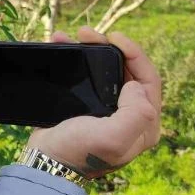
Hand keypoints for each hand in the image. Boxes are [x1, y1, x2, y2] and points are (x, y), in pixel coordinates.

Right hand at [25, 27, 161, 178]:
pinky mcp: (88, 105)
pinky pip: (88, 75)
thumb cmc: (78, 152)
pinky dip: (77, 59)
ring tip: (73, 36)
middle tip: (87, 33)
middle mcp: (130, 115)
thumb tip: (135, 85)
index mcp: (144, 124)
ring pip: (107, 69)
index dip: (134, 53)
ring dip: (92, 50)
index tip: (113, 37)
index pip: (149, 79)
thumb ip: (135, 115)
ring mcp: (109, 109)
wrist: (46, 161)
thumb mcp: (113, 138)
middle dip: (109, 47)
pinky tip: (63, 46)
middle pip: (127, 70)